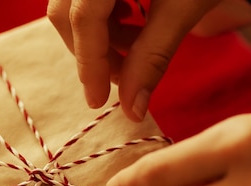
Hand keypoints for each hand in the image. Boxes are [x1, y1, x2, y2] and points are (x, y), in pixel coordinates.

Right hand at [47, 0, 222, 120]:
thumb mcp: (184, 6)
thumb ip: (153, 58)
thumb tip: (132, 109)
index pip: (83, 18)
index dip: (90, 64)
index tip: (98, 101)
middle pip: (66, 12)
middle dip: (92, 52)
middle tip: (122, 76)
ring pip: (71, 4)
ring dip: (97, 35)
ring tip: (134, 44)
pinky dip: (102, 14)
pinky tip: (130, 18)